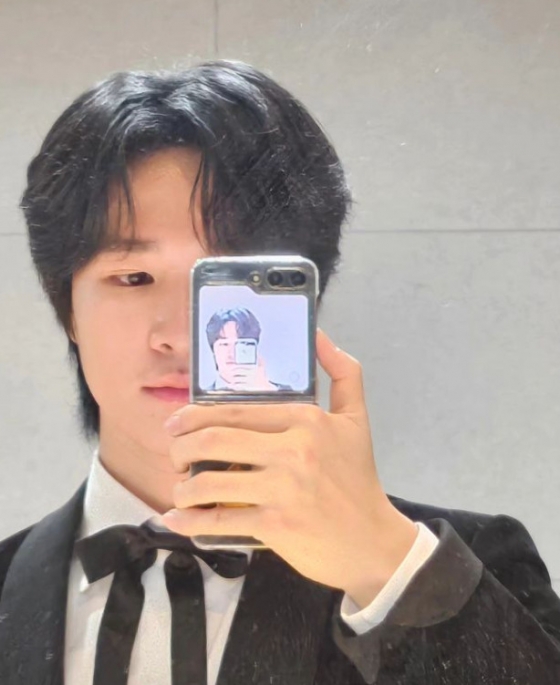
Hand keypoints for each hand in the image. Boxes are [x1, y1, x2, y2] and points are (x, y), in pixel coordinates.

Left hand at [161, 329, 416, 606]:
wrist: (372, 541)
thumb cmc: (358, 479)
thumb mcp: (357, 419)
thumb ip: (343, 372)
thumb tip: (318, 335)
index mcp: (306, 420)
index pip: (234, 410)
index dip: (193, 416)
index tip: (177, 424)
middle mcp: (292, 450)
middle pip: (213, 441)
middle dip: (180, 449)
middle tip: (175, 457)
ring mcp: (282, 490)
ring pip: (208, 483)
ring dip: (182, 488)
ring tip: (181, 490)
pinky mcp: (274, 527)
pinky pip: (219, 521)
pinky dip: (189, 521)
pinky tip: (177, 519)